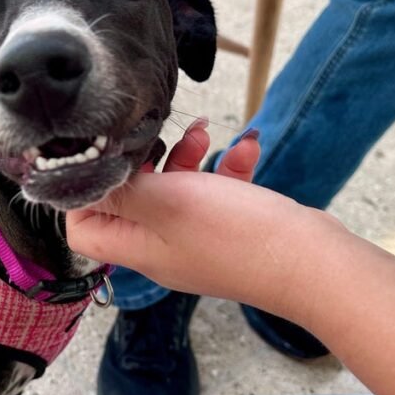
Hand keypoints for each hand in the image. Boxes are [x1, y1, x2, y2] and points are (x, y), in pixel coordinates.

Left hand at [66, 121, 317, 309]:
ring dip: (187, 155)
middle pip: (133, 200)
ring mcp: (197, 239)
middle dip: (146, 161)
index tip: (104, 158)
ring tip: (204, 131)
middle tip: (161, 138)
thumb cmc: (235, 235)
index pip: (85, 227)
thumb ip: (123, 189)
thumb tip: (82, 180)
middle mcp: (162, 247)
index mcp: (138, 248)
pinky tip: (245, 148)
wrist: (312, 263)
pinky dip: (226, 167)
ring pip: (177, 189)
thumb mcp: (168, 202)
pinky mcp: (230, 229)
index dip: (86, 193)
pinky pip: (217, 192)